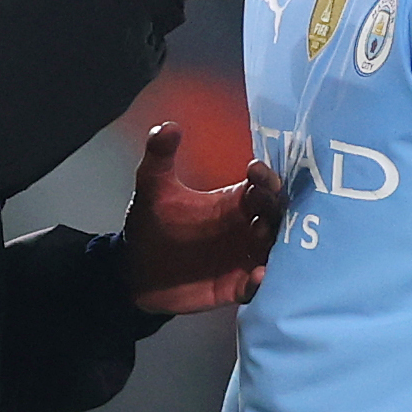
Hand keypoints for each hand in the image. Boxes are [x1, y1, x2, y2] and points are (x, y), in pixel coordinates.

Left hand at [123, 122, 284, 314]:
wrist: (134, 269)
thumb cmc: (150, 224)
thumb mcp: (153, 187)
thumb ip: (160, 156)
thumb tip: (167, 126)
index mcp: (233, 201)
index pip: (261, 187)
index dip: (264, 178)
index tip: (255, 171)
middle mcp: (245, 228)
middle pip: (276, 216)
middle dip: (276, 210)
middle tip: (265, 210)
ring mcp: (243, 257)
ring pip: (274, 250)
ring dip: (277, 245)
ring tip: (266, 240)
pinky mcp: (235, 286)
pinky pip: (256, 285)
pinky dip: (261, 281)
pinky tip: (258, 276)